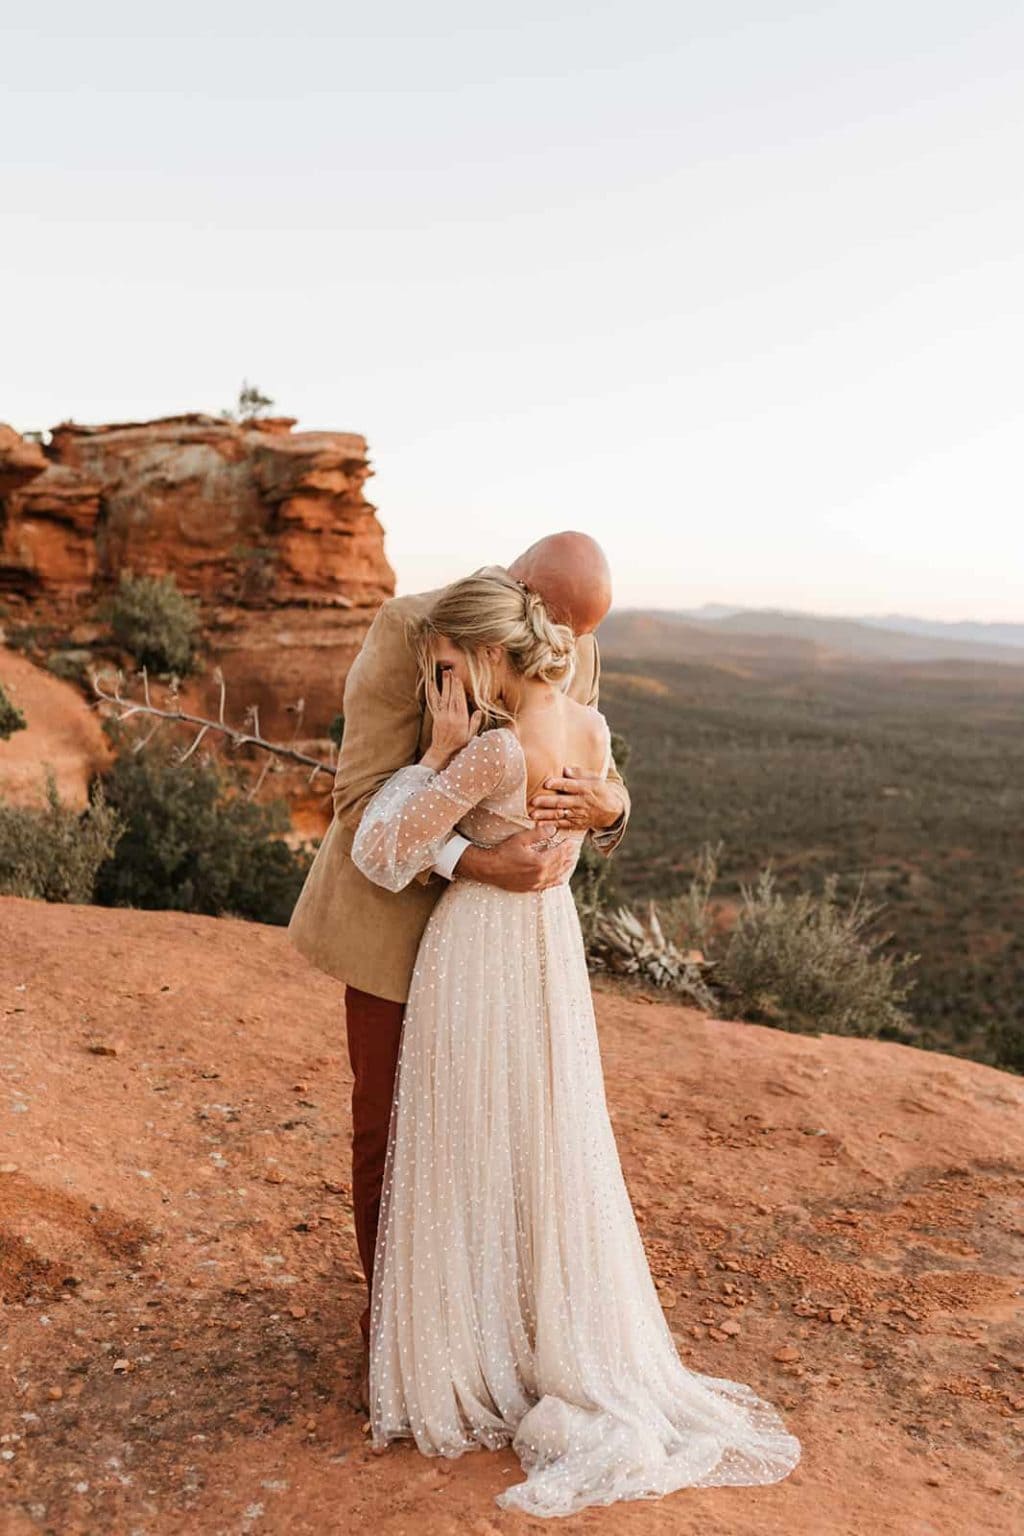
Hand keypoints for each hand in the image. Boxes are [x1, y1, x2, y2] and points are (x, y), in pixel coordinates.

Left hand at [421, 667, 482, 769]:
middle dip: (451, 683)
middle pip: (451, 696)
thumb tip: (479, 711)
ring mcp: (442, 715)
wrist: (442, 751)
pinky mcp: (435, 716)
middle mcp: (450, 716)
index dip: (458, 689)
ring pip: (443, 697)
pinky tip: (431, 684)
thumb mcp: (471, 735)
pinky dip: (432, 693)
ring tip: (444, 674)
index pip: (459, 701)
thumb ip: (475, 722)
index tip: (458, 679)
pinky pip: (434, 702)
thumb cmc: (459, 744)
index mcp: (460, 719)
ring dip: (443, 684)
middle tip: (451, 671)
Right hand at [457, 827, 578, 891]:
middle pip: (559, 865)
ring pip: (556, 876)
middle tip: (574, 851)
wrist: (489, 869)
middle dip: (568, 857)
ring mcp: (536, 883)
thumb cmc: (503, 852)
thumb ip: (538, 834)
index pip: (559, 853)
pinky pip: (548, 886)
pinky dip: (556, 881)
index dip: (566, 847)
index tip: (571, 841)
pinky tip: (561, 879)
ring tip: (571, 863)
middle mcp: (541, 875)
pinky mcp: (530, 888)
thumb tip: (553, 829)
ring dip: (565, 869)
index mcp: (540, 862)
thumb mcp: (520, 839)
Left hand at [527, 766, 624, 832]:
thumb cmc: (600, 791)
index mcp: (586, 789)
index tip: (546, 783)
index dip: (558, 784)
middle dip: (547, 802)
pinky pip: (562, 824)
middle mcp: (581, 802)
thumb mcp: (594, 778)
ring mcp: (578, 815)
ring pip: (560, 815)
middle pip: (562, 802)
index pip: (570, 786)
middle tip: (533, 801)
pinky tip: (538, 824)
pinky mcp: (576, 823)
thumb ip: (579, 773)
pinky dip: (550, 825)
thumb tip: (565, 769)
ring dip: (545, 815)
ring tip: (532, 814)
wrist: (611, 811)